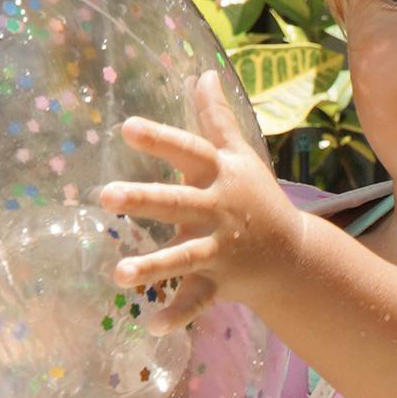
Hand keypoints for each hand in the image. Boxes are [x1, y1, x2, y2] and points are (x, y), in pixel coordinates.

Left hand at [97, 68, 298, 331]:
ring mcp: (219, 250)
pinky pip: (197, 301)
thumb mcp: (240, 156)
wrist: (292, 254)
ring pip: (183, 258)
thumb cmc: (256, 198)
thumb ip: (217, 118)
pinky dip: (177, 316)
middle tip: (105, 196)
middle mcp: (218, 211)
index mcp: (219, 176)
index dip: (159, 139)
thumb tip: (204, 71)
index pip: (188, 151)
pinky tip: (151, 326)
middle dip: (143, 199)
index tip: (126, 127)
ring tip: (118, 275)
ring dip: (153, 267)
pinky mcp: (219, 283)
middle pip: (177, 202)